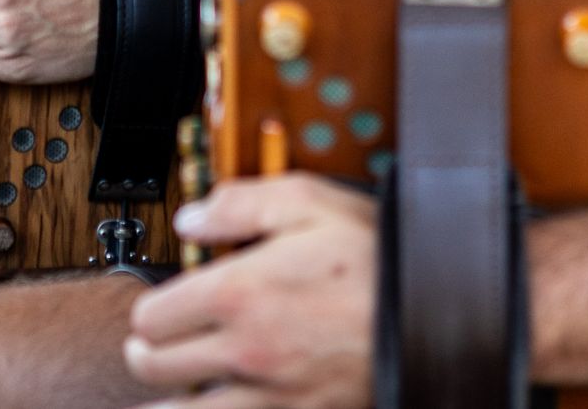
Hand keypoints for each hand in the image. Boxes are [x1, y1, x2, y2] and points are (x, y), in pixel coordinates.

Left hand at [124, 176, 378, 408]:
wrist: (441, 310)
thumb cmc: (380, 258)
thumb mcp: (308, 200)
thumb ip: (238, 204)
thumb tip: (190, 219)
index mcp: (238, 293)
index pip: (152, 317)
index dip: (149, 308)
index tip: (159, 303)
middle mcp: (246, 351)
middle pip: (157, 368)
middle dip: (147, 352)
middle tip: (152, 343)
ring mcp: (272, 394)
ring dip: (168, 402)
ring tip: (168, 392)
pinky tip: (213, 407)